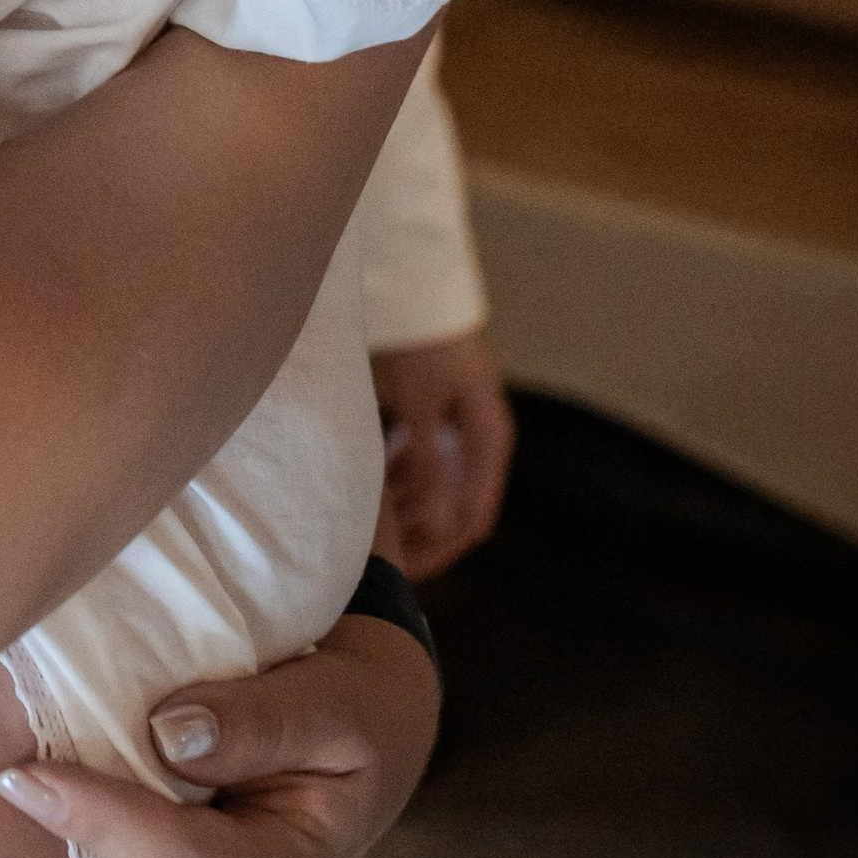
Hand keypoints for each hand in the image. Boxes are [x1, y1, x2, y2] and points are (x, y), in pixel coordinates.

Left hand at [373, 325, 513, 577]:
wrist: (415, 282)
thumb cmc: (419, 342)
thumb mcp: (419, 406)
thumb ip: (430, 467)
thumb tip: (442, 526)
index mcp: (489, 441)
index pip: (473, 520)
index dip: (439, 553)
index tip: (403, 576)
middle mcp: (482, 437)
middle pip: (456, 505)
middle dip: (420, 533)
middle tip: (377, 555)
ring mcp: (461, 424)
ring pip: (437, 483)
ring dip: (408, 503)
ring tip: (367, 518)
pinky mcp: (438, 410)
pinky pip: (424, 458)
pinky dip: (400, 473)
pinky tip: (371, 476)